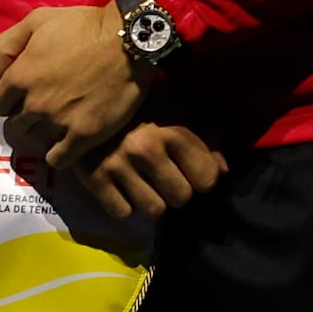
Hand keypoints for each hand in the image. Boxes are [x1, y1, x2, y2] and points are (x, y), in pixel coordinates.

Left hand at [0, 3, 140, 180]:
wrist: (131, 39)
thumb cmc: (85, 25)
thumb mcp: (38, 19)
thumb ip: (6, 45)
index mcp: (20, 77)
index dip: (11, 101)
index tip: (25, 97)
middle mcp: (34, 104)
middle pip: (15, 126)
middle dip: (25, 119)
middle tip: (44, 111)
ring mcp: (59, 122)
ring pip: (34, 144)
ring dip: (41, 137)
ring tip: (57, 128)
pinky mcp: (84, 136)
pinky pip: (59, 160)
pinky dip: (59, 155)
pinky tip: (68, 144)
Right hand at [76, 119, 227, 221]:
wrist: (90, 98)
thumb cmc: (145, 104)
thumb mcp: (181, 109)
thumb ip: (207, 137)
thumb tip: (222, 172)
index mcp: (172, 131)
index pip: (206, 179)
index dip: (203, 179)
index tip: (193, 172)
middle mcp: (145, 149)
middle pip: (181, 198)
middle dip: (178, 191)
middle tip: (166, 178)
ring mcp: (117, 164)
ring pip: (154, 210)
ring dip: (153, 202)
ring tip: (146, 184)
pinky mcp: (93, 178)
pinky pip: (122, 213)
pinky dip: (125, 205)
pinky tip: (123, 187)